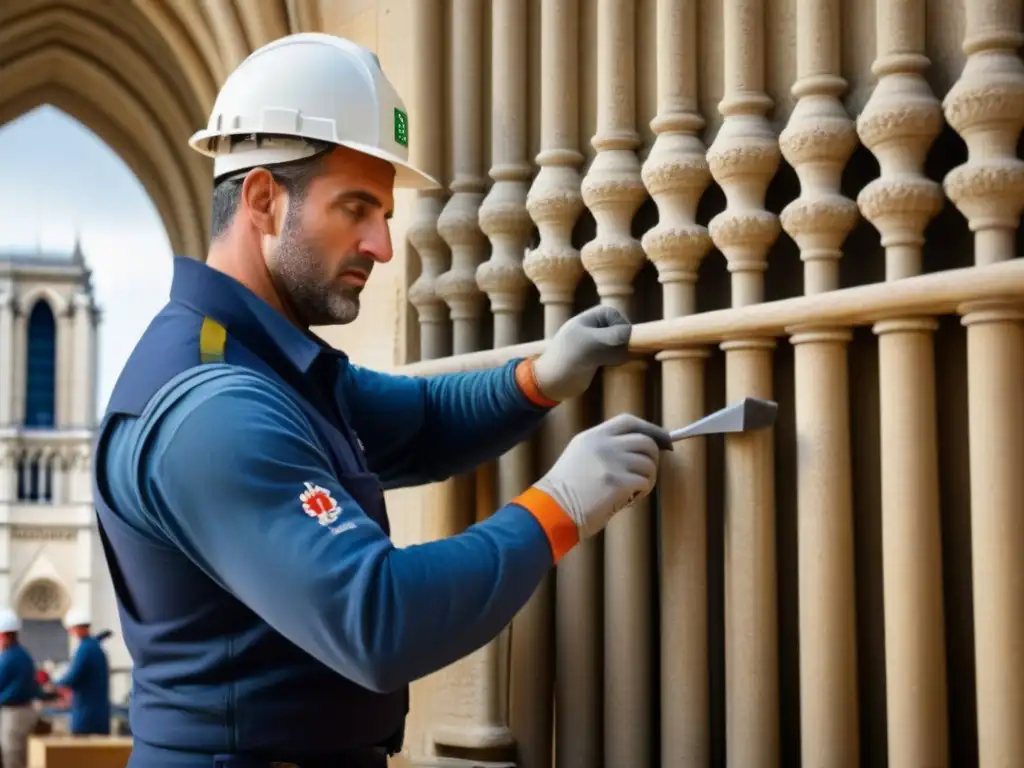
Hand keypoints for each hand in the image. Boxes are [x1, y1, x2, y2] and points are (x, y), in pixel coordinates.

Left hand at [532, 305, 630, 401]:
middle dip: (619, 342)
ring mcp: (597, 344)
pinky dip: (615, 362)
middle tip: (608, 353)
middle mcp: (594, 329)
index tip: (618, 339)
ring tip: (604, 362)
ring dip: (617, 354)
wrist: (552, 383)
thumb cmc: (567, 358)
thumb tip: (629, 331)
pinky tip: (605, 368)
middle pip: (620, 330)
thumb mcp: (589, 343)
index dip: (619, 325)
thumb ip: (611, 335)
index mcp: (588, 319)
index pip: (614, 314)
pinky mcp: (599, 360)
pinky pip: (616, 357)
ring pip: (620, 345)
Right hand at [534, 414, 671, 539]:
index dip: (650, 429)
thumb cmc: (565, 491)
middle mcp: (603, 444)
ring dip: (648, 479)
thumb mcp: (579, 457)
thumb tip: (638, 452)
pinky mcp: (619, 481)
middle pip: (645, 441)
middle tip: (647, 474)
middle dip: (653, 458)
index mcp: (592, 436)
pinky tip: (629, 500)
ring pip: (648, 463)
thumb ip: (604, 449)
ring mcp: (612, 462)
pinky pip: (646, 482)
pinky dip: (643, 492)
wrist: (552, 509)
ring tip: (633, 491)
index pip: (629, 421)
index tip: (663, 439)